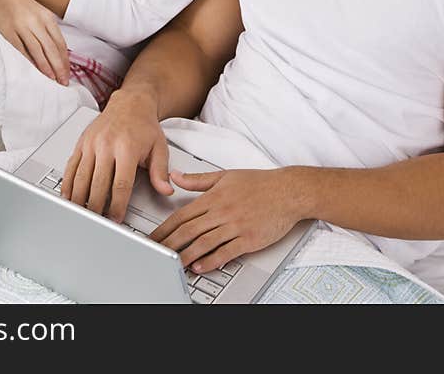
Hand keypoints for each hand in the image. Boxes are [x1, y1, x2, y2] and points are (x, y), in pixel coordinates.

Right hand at [0, 0, 69, 83]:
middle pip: (52, 49)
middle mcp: (36, 22)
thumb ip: (46, 28)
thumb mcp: (37, 11)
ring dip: (47, 67)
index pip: (60, 43)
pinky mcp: (8, 31)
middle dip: (59, 67)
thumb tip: (56, 50)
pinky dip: (30, 62)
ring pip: (39, 51)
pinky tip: (35, 71)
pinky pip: (22, 50)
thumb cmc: (18, 1)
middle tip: (63, 82)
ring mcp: (22, 26)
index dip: (65, 60)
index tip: (68, 73)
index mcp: (46, 17)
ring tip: (53, 79)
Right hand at [61, 88, 173, 221]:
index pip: (121, 184)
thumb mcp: (159, 147)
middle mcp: (107, 144)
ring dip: (80, 199)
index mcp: (128, 147)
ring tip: (82, 214)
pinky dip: (68, 184)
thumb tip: (166, 190)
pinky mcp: (82, 142)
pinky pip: (71, 166)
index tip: (117, 219)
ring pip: (81, 177)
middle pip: (98, 184)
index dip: (118, 205)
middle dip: (97, 207)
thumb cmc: (144, 126)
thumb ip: (161, 171)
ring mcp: (92, 143)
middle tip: (97, 222)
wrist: (130, 103)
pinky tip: (68, 197)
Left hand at [149, 168, 301, 273]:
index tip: (153, 239)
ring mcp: (236, 226)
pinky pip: (226, 252)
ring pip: (204, 243)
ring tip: (173, 265)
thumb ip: (198, 179)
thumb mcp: (225, 175)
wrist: (289, 191)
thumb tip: (176, 177)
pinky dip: (211, 261)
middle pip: (188, 231)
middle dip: (169, 245)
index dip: (164, 229)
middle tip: (156, 255)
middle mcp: (222, 211)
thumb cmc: (260, 183)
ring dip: (187, 256)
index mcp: (214, 197)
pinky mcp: (249, 239)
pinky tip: (200, 267)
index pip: (182, 215)